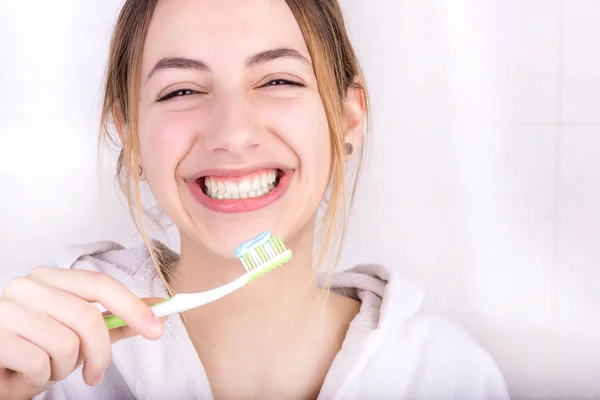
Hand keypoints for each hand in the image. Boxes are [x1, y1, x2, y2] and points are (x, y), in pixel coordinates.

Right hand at [0, 266, 164, 399]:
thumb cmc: (34, 350)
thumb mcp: (78, 335)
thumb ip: (116, 320)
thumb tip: (159, 310)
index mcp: (49, 278)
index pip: (100, 283)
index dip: (133, 306)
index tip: (157, 329)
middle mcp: (26, 286)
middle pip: (88, 316)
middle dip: (100, 353)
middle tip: (95, 374)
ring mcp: (6, 310)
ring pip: (66, 344)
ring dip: (64, 368)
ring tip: (48, 368)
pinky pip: (39, 363)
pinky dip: (41, 379)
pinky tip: (27, 376)